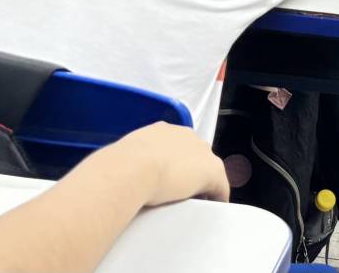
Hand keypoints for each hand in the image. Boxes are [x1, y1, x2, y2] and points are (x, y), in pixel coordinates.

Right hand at [102, 123, 229, 205]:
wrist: (131, 168)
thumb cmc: (120, 165)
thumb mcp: (123, 158)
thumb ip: (128, 162)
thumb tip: (118, 174)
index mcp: (162, 131)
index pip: (176, 146)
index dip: (176, 162)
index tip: (170, 177)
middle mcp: (185, 135)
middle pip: (196, 154)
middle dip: (192, 170)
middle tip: (182, 191)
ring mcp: (201, 152)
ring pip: (209, 169)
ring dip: (204, 184)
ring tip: (197, 201)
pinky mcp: (212, 172)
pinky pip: (220, 187)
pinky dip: (218, 197)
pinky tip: (214, 207)